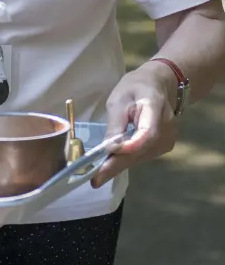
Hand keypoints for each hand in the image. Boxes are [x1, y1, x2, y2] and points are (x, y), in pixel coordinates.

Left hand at [91, 61, 179, 187]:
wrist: (159, 84)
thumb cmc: (136, 87)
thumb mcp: (120, 98)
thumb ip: (116, 123)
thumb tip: (109, 148)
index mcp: (156, 108)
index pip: (146, 134)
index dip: (128, 148)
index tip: (107, 161)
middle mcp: (167, 128)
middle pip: (141, 150)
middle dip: (117, 165)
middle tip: (96, 179)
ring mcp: (169, 139)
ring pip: (141, 156)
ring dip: (121, 164)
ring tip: (99, 174)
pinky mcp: (164, 146)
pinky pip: (143, 155)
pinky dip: (128, 159)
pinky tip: (113, 163)